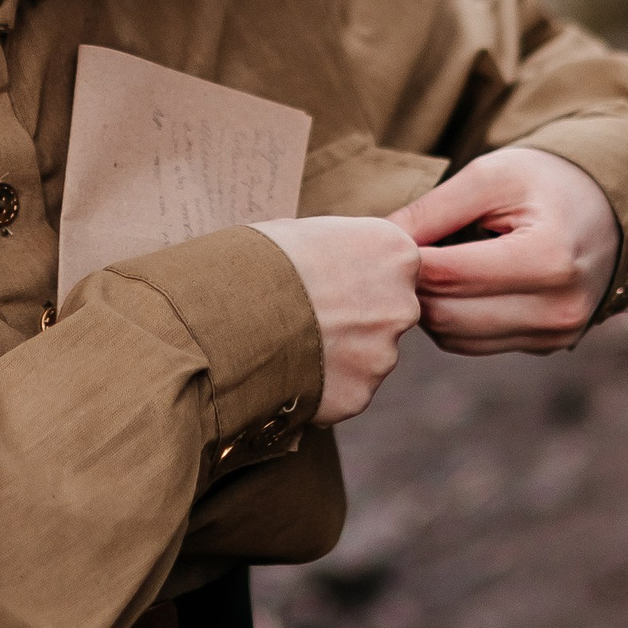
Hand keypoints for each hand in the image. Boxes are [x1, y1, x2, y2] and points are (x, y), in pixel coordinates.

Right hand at [249, 213, 420, 421]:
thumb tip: (333, 260)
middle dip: (354, 317)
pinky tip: (288, 369)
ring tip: (289, 343)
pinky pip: (344, 390)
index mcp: (394, 254)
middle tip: (308, 314)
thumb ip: (337, 250)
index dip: (356, 272)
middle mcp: (402, 305)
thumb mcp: (304, 232)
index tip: (327, 278)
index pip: (392, 265)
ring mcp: (382, 355)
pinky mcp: (359, 396)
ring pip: (366, 356)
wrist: (226, 315)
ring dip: (337, 354)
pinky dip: (322, 385)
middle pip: (386, 313)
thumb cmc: (256, 261)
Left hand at [389, 148, 622, 356]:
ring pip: (453, 337)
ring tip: (431, 264)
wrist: (606, 208)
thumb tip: (378, 241)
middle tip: (400, 255)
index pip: (448, 274)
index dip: (406, 258)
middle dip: (414, 285)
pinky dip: (451, 319)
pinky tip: (455, 285)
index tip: (387, 239)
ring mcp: (555, 334)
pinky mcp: (546, 346)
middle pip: (446, 314)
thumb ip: (432, 210)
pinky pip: (472, 344)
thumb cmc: (545, 182)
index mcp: (549, 259)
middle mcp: (557, 308)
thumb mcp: (491, 176)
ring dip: (429, 305)